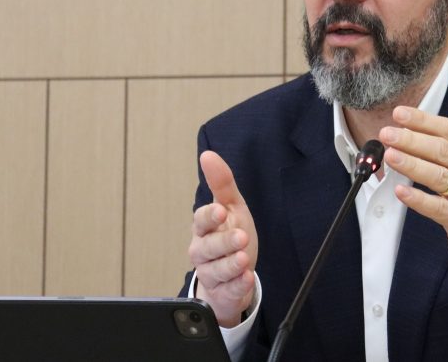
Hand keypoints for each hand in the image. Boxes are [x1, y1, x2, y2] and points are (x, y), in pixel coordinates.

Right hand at [187, 151, 257, 327]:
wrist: (232, 274)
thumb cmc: (229, 235)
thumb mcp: (231, 207)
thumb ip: (221, 183)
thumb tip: (208, 155)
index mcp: (204, 228)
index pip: (201, 221)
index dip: (209, 216)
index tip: (219, 211)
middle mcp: (203, 251)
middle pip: (207, 247)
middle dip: (223, 242)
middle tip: (240, 237)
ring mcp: (211, 273)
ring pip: (216, 271)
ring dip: (230, 265)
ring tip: (244, 259)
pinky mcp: (222, 292)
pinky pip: (228, 290)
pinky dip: (237, 285)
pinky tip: (246, 278)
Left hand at [380, 84, 447, 283]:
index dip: (424, 120)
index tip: (398, 113)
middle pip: (443, 151)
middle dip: (413, 140)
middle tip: (387, 133)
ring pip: (440, 178)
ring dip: (413, 165)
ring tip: (390, 155)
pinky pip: (440, 209)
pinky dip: (419, 200)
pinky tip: (400, 191)